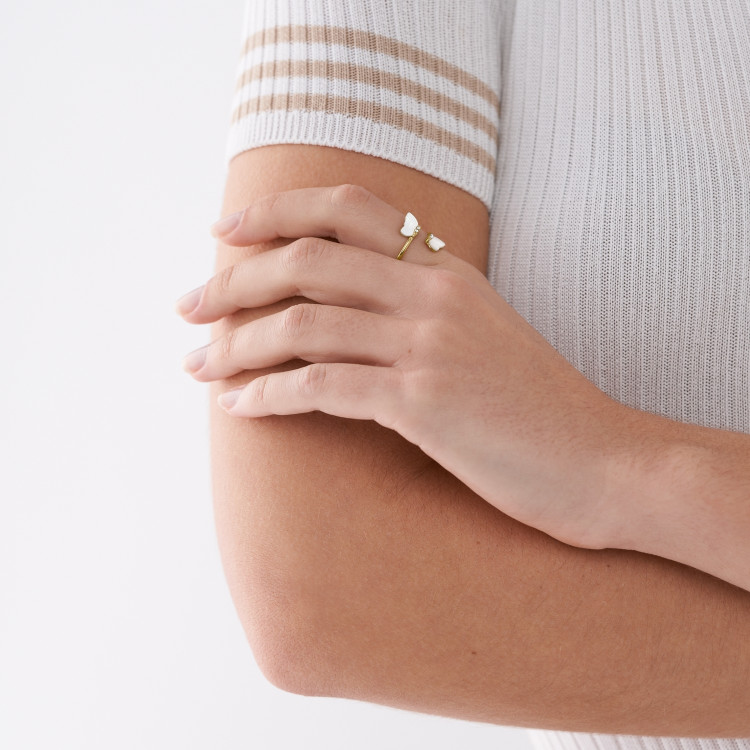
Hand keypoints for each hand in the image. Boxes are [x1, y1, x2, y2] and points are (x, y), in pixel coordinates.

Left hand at [176, 184, 634, 549]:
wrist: (604, 461)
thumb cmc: (540, 408)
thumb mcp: (485, 336)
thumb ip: (426, 310)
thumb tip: (352, 313)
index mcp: (447, 271)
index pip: (349, 210)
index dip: (278, 211)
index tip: (227, 232)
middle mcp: (433, 294)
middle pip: (308, 260)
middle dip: (234, 279)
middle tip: (187, 306)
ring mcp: (428, 346)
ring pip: (302, 324)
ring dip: (236, 344)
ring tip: (195, 364)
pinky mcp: (423, 403)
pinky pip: (319, 387)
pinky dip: (267, 394)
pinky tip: (237, 407)